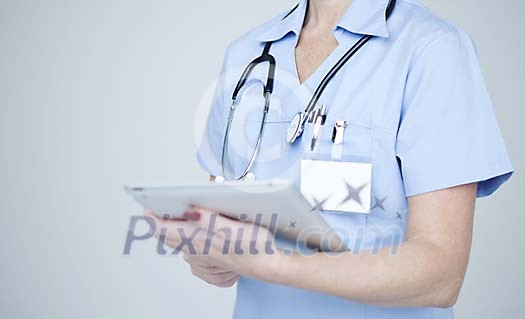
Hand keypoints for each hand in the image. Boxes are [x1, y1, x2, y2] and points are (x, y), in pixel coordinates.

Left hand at [145, 207, 281, 280]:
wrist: (268, 266)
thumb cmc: (257, 247)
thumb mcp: (239, 229)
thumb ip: (213, 221)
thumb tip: (193, 212)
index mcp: (200, 240)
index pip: (162, 229)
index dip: (151, 216)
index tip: (147, 203)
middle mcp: (195, 250)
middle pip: (164, 235)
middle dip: (159, 219)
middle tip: (159, 203)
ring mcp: (200, 256)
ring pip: (174, 241)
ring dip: (170, 227)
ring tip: (175, 211)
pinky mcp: (206, 258)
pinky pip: (185, 247)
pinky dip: (183, 236)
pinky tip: (193, 227)